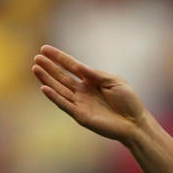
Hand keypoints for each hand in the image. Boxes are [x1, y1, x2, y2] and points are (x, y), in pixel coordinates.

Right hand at [32, 45, 149, 144]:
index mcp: (92, 81)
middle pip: (62, 77)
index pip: (72, 67)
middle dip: (49, 67)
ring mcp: (81, 103)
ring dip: (47, 80)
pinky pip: (65, 105)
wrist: (136, 123)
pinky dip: (54, 97)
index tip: (45, 49)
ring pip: (60, 90)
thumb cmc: (128, 102)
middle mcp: (84, 91)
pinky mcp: (81, 115)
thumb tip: (79, 65)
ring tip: (36, 68)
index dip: (59, 58)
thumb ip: (96, 74)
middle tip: (37, 57)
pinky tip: (44, 88)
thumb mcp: (115, 82)